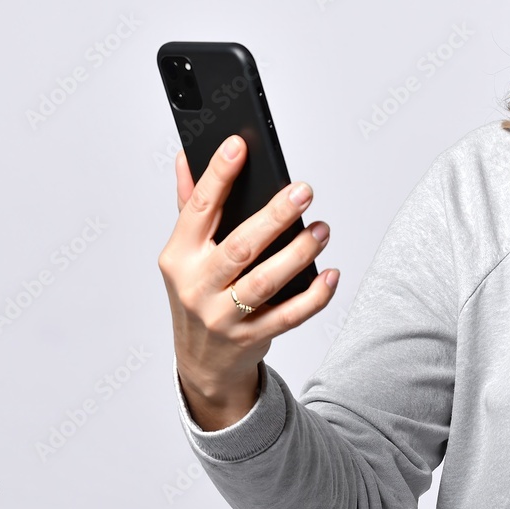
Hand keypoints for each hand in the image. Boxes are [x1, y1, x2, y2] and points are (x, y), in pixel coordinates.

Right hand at [158, 134, 338, 430]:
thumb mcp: (185, 253)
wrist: (200, 362)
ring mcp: (223, 316)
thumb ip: (190, 205)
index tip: (239, 145)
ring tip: (322, 230)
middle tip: (304, 190)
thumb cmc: (197, 293)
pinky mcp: (252, 338)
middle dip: (273, 217)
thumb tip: (186, 157)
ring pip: (266, 282)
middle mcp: (197, 286)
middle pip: (240, 247)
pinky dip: (314, 297)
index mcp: (178, 256)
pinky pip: (289, 316)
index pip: (199, 209)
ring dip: (299, 254)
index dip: (218, 175)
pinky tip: (331, 275)